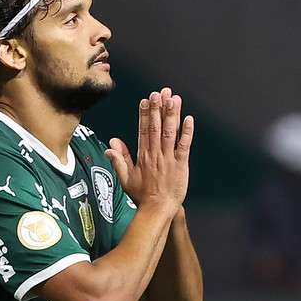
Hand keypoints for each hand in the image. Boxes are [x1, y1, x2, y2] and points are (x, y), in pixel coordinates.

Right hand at [105, 87, 194, 211]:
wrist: (156, 209)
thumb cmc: (142, 196)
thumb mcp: (125, 178)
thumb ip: (119, 159)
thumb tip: (111, 143)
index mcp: (143, 156)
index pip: (143, 130)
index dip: (145, 114)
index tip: (146, 100)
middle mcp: (155, 154)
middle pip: (156, 127)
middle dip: (158, 108)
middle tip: (160, 92)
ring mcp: (168, 158)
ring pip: (170, 132)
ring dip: (171, 114)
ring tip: (173, 98)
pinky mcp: (181, 164)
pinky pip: (184, 145)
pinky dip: (186, 132)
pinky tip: (188, 119)